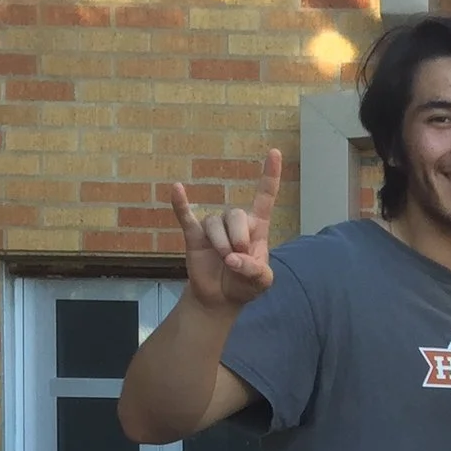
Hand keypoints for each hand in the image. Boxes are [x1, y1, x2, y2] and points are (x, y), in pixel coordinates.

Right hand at [171, 147, 281, 310]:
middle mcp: (235, 222)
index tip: (274, 152)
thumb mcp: (262, 282)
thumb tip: (233, 260)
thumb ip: (256, 271)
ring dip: (221, 245)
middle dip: (238, 238)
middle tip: (238, 258)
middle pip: (236, 214)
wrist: (221, 298)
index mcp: (257, 228)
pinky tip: (176, 188)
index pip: (265, 196)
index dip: (270, 175)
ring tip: (224, 261)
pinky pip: (185, 215)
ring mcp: (213, 227)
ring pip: (215, 224)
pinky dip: (180, 203)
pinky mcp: (194, 235)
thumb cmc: (245, 285)